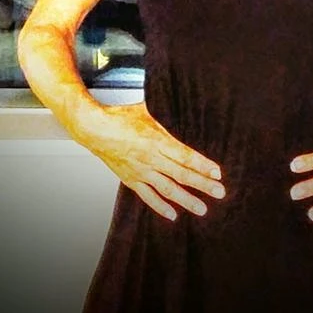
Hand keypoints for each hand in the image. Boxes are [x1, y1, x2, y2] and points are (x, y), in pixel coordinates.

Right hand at [90, 101, 224, 220]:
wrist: (93, 129)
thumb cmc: (119, 116)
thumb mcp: (146, 110)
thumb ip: (165, 114)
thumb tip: (179, 98)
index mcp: (157, 140)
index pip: (186, 156)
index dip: (203, 166)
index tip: (217, 173)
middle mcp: (151, 159)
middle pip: (182, 175)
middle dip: (203, 185)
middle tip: (220, 192)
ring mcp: (141, 171)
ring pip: (168, 189)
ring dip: (187, 200)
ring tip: (202, 209)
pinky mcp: (131, 179)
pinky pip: (148, 196)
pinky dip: (161, 206)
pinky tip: (173, 214)